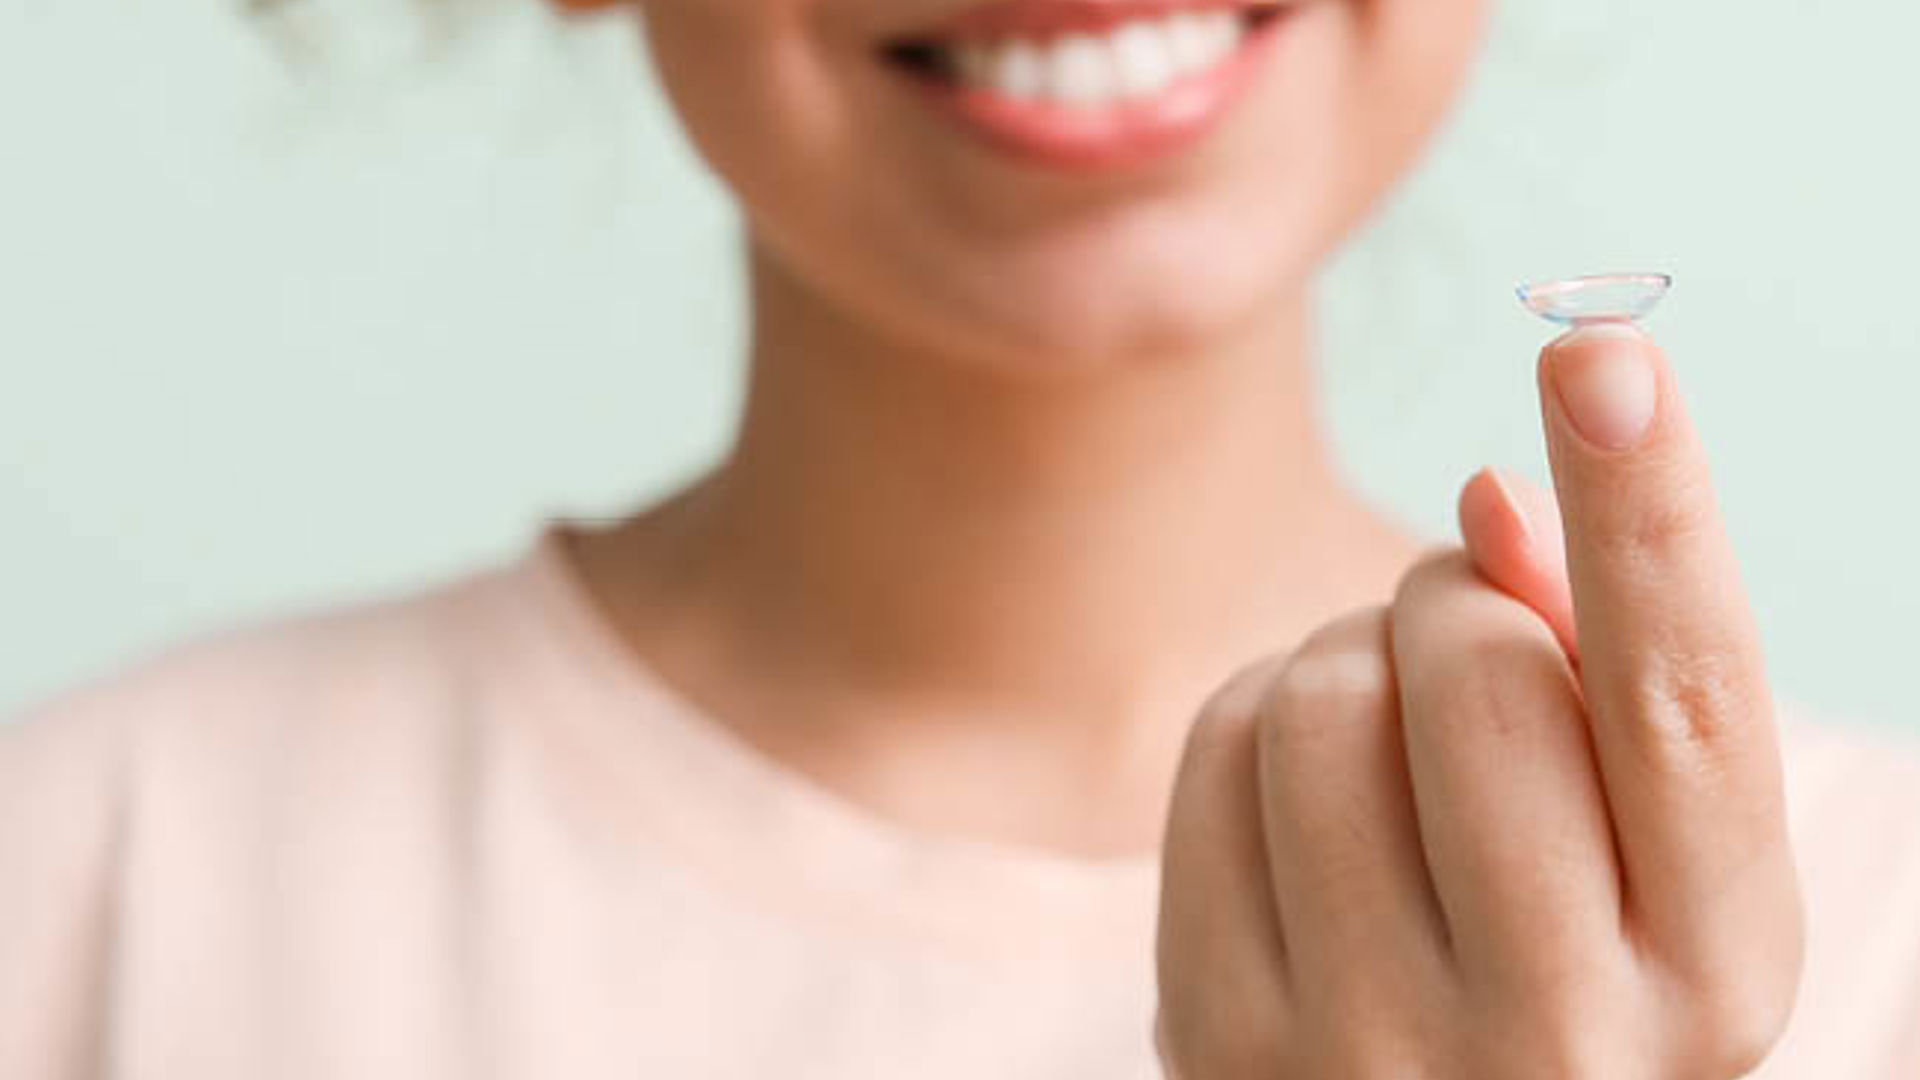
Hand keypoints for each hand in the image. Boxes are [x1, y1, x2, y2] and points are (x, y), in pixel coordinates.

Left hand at [1155, 324, 1804, 1078]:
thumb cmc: (1563, 947)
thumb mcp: (1644, 845)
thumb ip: (1599, 671)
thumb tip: (1487, 499)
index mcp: (1710, 971)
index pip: (1684, 700)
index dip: (1648, 511)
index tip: (1599, 350)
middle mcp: (1551, 1034)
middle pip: (1471, 663)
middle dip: (1460, 599)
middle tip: (1468, 642)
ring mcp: (1362, 1045)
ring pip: (1322, 688)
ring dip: (1357, 659)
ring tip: (1396, 750)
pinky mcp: (1214, 1032)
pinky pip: (1216, 746)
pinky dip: (1261, 720)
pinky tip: (1310, 803)